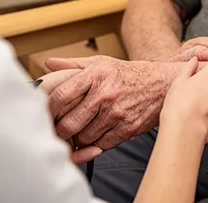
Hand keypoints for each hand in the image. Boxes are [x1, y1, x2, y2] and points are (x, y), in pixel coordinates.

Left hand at [43, 56, 181, 151]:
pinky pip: (101, 145)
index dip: (48, 109)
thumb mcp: (101, 63)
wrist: (163, 84)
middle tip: (58, 131)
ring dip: (78, 139)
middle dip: (60, 131)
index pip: (62, 95)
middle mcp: (105, 94)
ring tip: (78, 132)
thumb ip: (73, 64)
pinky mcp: (127, 129)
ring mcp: (116, 113)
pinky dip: (95, 144)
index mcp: (96, 75)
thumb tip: (49, 63)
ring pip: (84, 137)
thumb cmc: (129, 74)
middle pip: (70, 123)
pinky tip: (96, 135)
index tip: (44, 115)